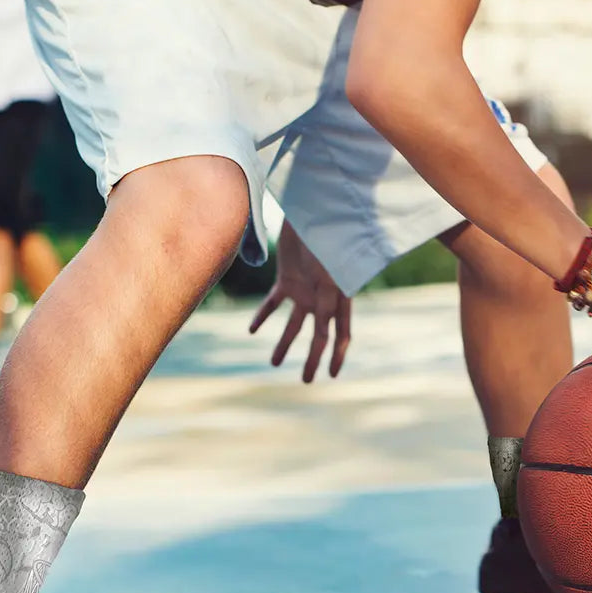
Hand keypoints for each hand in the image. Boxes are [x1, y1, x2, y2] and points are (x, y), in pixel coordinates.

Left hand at [249, 220, 351, 382]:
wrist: (315, 211)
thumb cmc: (330, 238)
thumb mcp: (331, 271)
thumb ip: (329, 299)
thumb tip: (328, 330)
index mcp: (338, 300)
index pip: (340, 335)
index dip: (336, 357)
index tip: (332, 375)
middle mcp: (322, 300)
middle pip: (317, 337)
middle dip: (312, 360)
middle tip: (306, 381)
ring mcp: (304, 291)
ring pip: (293, 325)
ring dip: (284, 344)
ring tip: (273, 362)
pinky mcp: (287, 280)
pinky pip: (273, 303)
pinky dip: (262, 316)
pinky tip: (251, 330)